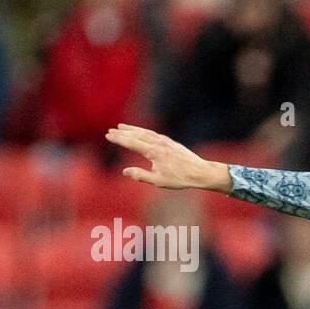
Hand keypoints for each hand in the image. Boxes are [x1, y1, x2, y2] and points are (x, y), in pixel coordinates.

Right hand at [105, 124, 231, 191]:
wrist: (200, 172)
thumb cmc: (180, 179)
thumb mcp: (158, 181)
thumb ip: (140, 175)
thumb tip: (125, 171)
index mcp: (153, 152)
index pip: (131, 143)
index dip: (119, 139)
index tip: (108, 136)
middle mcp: (158, 143)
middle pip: (137, 135)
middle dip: (123, 133)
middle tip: (110, 131)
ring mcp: (165, 141)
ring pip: (145, 132)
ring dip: (133, 129)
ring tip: (122, 127)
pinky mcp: (171, 142)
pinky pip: (154, 134)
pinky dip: (144, 131)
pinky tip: (141, 132)